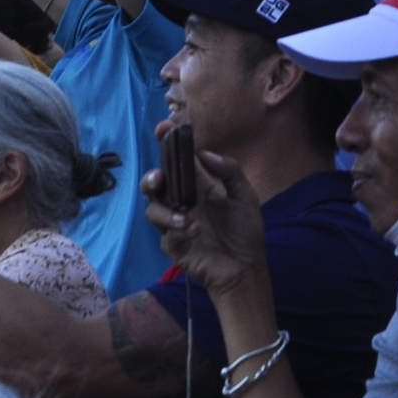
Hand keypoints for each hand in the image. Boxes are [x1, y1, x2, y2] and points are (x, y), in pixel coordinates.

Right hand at [141, 130, 270, 295]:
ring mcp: (174, 222)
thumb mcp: (246, 197)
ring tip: (189, 217)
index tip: (165, 128)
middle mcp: (183, 200)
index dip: (169, 141)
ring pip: (153, 207)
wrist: (245, 269)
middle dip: (152, 175)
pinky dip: (177, 228)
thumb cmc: (246, 233)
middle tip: (159, 176)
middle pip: (155, 181)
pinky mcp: (172, 243)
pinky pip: (164, 232)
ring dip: (166, 210)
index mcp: (199, 185)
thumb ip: (230, 171)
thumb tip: (203, 153)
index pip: (178, 158)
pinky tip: (194, 231)